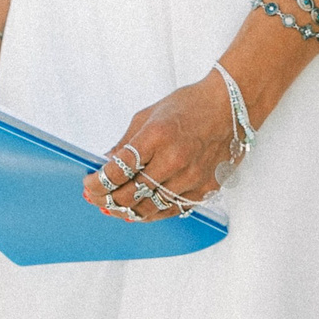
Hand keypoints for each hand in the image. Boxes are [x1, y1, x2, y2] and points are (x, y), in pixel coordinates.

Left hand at [89, 72, 238, 221]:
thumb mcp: (149, 115)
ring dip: (126, 210)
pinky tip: (140, 210)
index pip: (117, 170)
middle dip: (107, 198)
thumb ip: (126, 143)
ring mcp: (191, 177)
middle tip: (96, 197)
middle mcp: (174, 159)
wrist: (230, 107)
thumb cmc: (190, 105)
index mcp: (156, 136)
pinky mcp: (204, 189)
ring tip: (114, 207)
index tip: (88, 184)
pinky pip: (172, 210)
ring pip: (149, 208)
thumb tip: (106, 164)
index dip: (97, 182)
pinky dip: (152, 213)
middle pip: (130, 193)